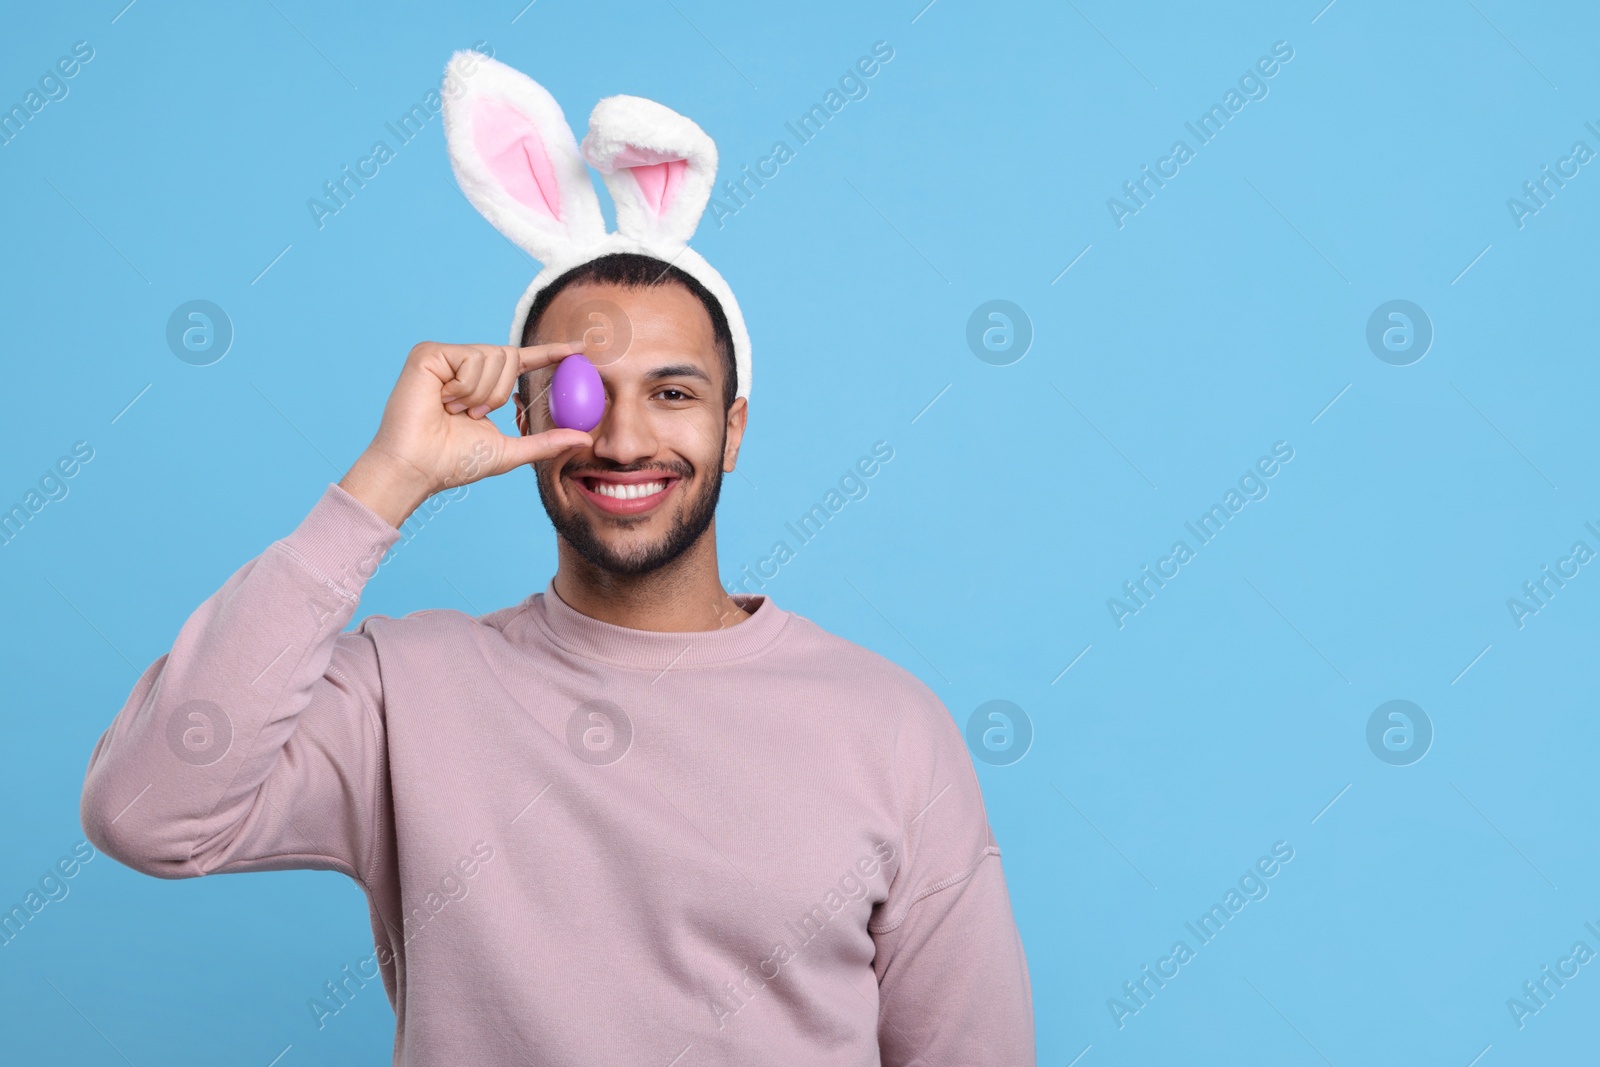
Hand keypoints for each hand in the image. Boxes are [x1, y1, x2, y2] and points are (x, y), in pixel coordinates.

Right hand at [340, 341, 593, 526]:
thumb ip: (545, 441)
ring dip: (481, 394)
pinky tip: (442, 400)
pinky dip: (464, 387)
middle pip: (510, 356)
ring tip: (454, 410)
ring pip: (493, 357)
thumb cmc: (454, 462)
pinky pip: (470, 359)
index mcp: (482, 383)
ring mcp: (446, 356)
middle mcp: (464, 364)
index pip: (522, 361)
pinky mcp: (429, 353)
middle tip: (472, 415)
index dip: (550, 353)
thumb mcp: (510, 450)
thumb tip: (583, 439)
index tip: (580, 349)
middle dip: (499, 393)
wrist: (418, 467)